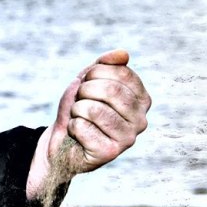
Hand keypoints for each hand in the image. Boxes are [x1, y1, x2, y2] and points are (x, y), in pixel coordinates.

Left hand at [26, 49, 151, 198]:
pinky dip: (72, 126)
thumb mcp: (90, 79)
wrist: (63, 140)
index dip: (96, 72)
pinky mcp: (110, 153)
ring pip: (94, 110)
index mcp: (142, 100)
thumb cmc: (81, 107)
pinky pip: (82, 128)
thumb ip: (106, 64)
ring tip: (79, 116)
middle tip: (80, 99)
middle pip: (111, 90)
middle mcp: (141, 120)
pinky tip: (78, 134)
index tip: (87, 80)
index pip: (122, 73)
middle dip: (85, 90)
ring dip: (77, 109)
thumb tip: (124, 54)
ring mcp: (128, 139)